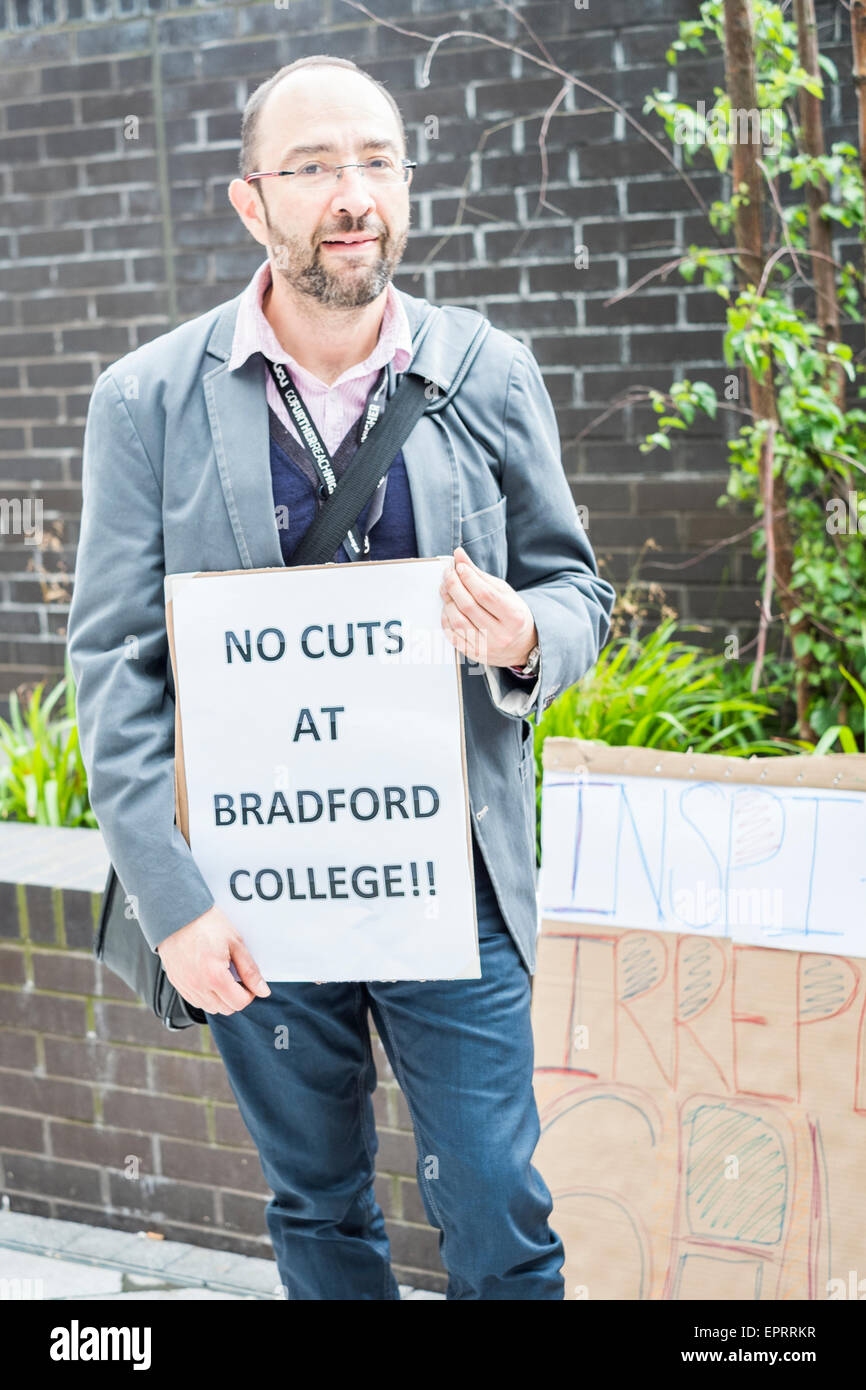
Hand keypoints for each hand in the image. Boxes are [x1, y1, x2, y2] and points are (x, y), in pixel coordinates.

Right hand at [156, 904, 270, 1015]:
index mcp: (214, 976)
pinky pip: (196, 1001)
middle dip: (236, 997)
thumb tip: (263, 991)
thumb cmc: (206, 924)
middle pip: (226, 1009)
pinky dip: (206, 995)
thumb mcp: (235, 943)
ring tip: (222, 975)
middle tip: (237, 977)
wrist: (177, 915)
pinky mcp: (177, 984)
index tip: (249, 981)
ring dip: (221, 998)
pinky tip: (208, 977)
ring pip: (210, 1008)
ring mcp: (185, 987)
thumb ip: (250, 970)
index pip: (239, 1002)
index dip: (250, 993)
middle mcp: (198, 987)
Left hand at [440, 545, 536, 667]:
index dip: (468, 578)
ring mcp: (487, 647)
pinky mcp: (475, 655)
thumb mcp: (504, 592)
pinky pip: (453, 636)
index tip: (459, 566)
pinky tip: (447, 608)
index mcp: (514, 616)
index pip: (485, 594)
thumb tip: (459, 555)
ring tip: (445, 589)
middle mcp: (501, 634)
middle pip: (469, 607)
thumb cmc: (513, 614)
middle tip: (447, 574)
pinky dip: (446, 619)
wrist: (522, 646)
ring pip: (458, 621)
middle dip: (453, 586)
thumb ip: (480, 575)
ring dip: (447, 602)